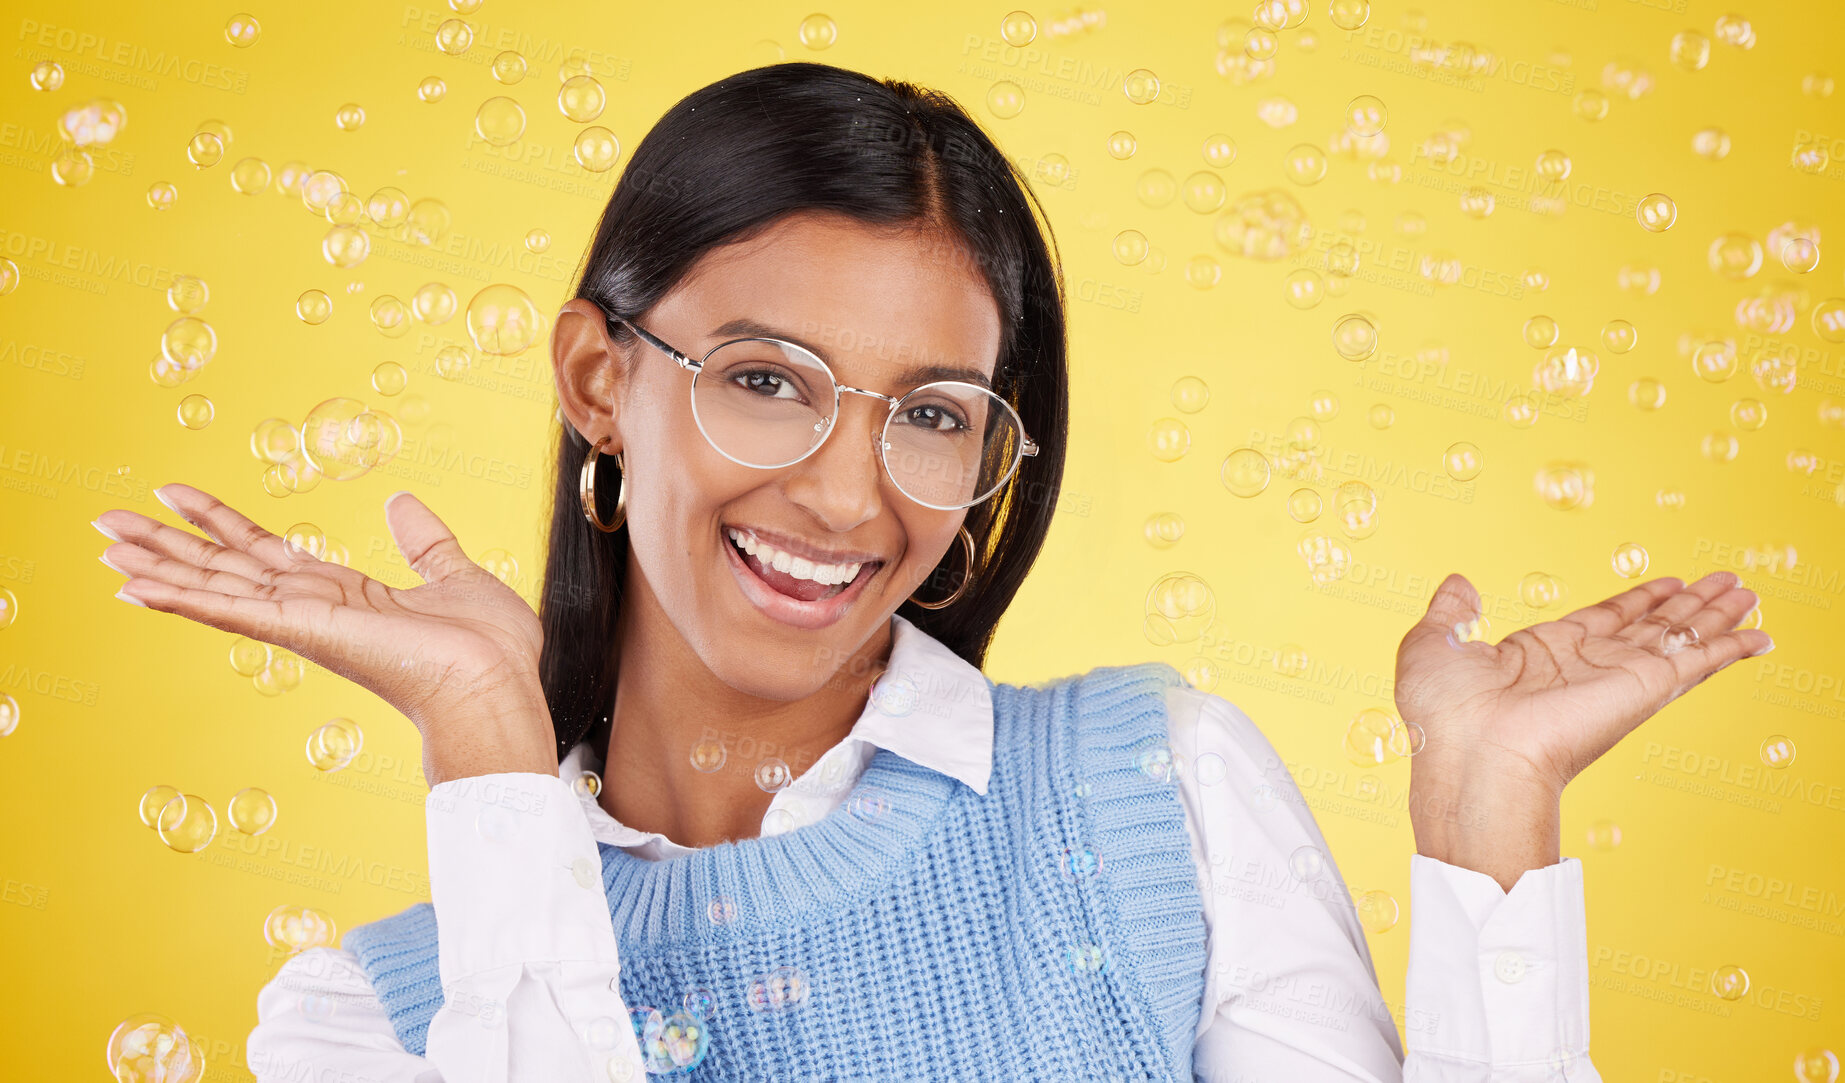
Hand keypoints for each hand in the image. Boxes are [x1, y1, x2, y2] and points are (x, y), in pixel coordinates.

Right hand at [95, 483, 558, 785]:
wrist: (494, 684)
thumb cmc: (486, 649)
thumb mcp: (455, 574)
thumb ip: (424, 541)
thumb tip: (400, 501)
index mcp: (343, 594)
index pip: (265, 551)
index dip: (219, 521)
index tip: (175, 494)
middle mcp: (313, 609)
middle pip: (224, 566)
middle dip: (167, 542)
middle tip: (107, 519)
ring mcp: (303, 622)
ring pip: (216, 585)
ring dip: (158, 564)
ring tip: (104, 543)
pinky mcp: (304, 631)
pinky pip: (232, 610)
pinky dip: (182, 597)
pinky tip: (135, 587)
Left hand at [1393, 570, 1771, 889]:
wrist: (1471, 757)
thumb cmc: (1443, 716)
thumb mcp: (1433, 645)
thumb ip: (1452, 612)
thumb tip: (1458, 583)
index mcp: (1542, 657)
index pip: (1604, 620)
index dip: (1638, 600)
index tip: (1668, 583)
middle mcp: (1587, 668)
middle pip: (1652, 627)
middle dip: (1689, 605)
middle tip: (1727, 583)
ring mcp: (1618, 679)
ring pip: (1680, 638)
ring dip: (1717, 616)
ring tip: (1749, 593)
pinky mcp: (1644, 688)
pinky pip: (1697, 661)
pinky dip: (1729, 646)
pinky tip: (1759, 635)